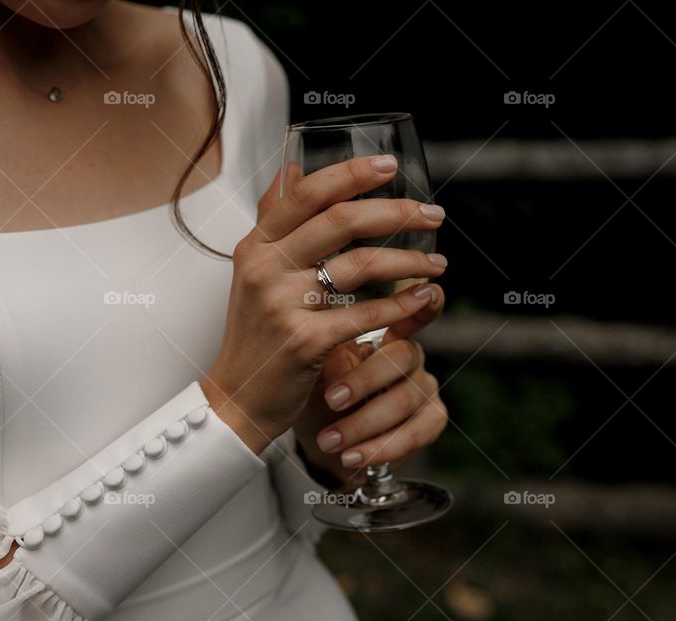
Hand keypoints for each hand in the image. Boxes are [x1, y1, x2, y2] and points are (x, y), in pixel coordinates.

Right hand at [201, 155, 447, 453]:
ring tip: (437, 263)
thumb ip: (273, 222)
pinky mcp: (305, 340)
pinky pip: (365, 314)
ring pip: (361, 264)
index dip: (352, 173)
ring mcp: (283, 303)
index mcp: (257, 246)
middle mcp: (266, 267)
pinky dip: (401, 306)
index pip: (307, 193)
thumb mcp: (253, 272)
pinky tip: (423, 298)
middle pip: (342, 221)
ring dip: (409, 261)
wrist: (237, 398)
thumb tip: (291, 170)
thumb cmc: (255, 336)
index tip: (391, 166)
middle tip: (432, 214)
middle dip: (397, 212)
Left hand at [294, 284, 447, 484]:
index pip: (411, 311)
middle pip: (401, 357)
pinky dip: (380, 449)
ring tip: (329, 440)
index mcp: (387, 334)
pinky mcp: (431, 421)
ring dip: (362, 424)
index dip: (422, 303)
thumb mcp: (313, 366)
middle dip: (363, 381)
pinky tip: (352, 457)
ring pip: (404, 400)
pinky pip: (415, 433)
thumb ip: (326, 347)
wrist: (318, 438)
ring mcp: (424, 388)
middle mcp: (411, 357)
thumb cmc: (315, 392)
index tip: (427, 291)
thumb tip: (327, 336)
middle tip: (331, 399)